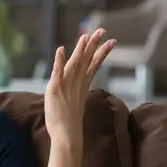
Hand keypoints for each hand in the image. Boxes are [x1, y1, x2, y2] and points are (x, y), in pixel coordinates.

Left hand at [45, 28, 115, 142]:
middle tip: (102, 30)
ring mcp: (67, 86)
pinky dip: (59, 61)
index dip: (101, 52)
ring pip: (75, 63)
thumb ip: (76, 92)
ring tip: (86, 36)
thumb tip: (79, 88)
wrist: (66, 136)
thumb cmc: (69, 123)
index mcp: (82, 86)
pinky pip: (57, 72)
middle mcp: (77, 84)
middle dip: (94, 45)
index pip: (93, 65)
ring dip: (80, 49)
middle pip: (87, 60)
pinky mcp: (55, 89)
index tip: (111, 41)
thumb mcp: (74, 103)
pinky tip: (61, 50)